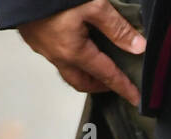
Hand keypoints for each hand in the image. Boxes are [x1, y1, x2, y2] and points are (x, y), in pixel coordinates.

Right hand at [17, 0, 144, 103]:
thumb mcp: (94, 5)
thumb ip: (117, 28)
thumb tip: (138, 47)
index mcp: (74, 51)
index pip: (106, 75)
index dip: (123, 87)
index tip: (135, 98)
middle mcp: (56, 54)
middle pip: (82, 82)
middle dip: (100, 86)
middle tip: (115, 82)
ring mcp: (41, 46)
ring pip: (67, 70)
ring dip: (84, 73)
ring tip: (97, 65)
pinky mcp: (32, 36)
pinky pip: (54, 56)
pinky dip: (69, 58)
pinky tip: (75, 45)